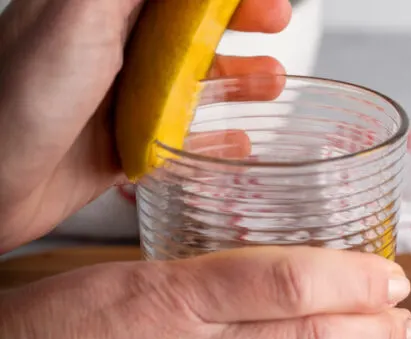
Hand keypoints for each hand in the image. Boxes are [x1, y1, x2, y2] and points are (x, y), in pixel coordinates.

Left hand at [0, 0, 291, 251]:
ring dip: (237, 82)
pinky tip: (239, 145)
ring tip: (272, 86)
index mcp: (107, 12)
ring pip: (193, 85)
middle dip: (241, 25)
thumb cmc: (21, 99)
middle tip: (277, 28)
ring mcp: (123, 101)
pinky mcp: (126, 145)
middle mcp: (116, 52)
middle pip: (192, 30)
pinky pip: (181, 138)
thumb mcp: (80, 16)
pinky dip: (213, 140)